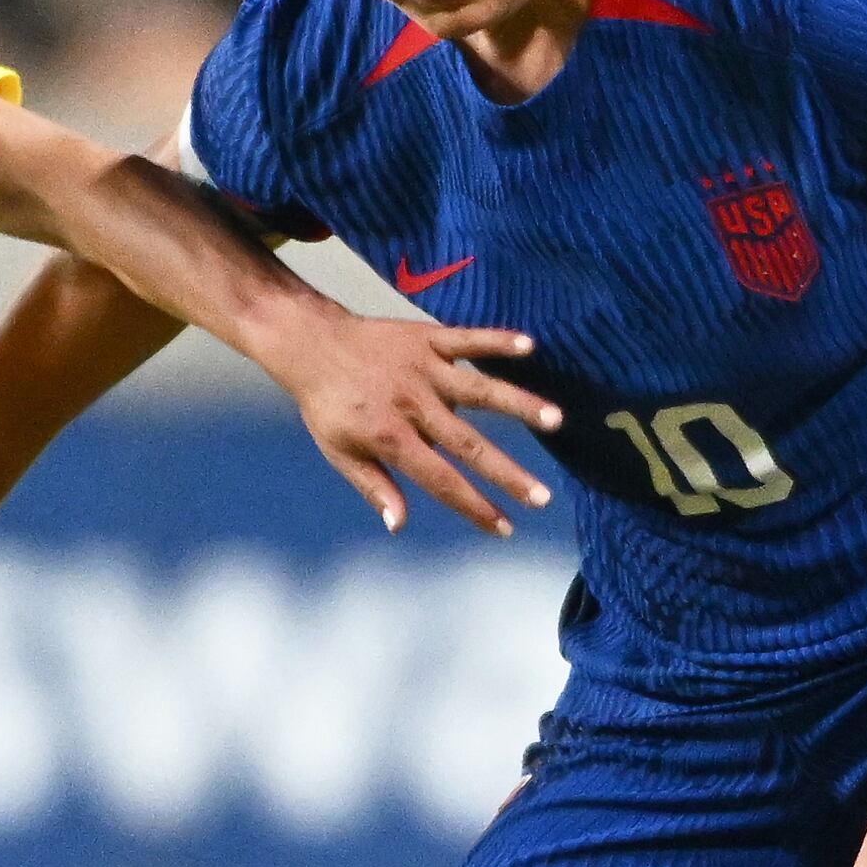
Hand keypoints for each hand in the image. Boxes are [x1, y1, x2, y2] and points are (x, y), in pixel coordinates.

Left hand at [270, 310, 558, 537]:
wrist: (311, 344)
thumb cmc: (328, 406)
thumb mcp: (340, 452)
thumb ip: (374, 487)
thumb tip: (399, 525)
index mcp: (390, 437)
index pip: (441, 480)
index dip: (473, 506)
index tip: (504, 528)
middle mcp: (412, 405)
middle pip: (469, 444)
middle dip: (507, 474)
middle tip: (542, 497)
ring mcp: (423, 369)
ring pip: (479, 389)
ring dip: (518, 404)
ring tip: (556, 420)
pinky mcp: (428, 338)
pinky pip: (467, 339)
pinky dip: (497, 341)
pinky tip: (529, 347)